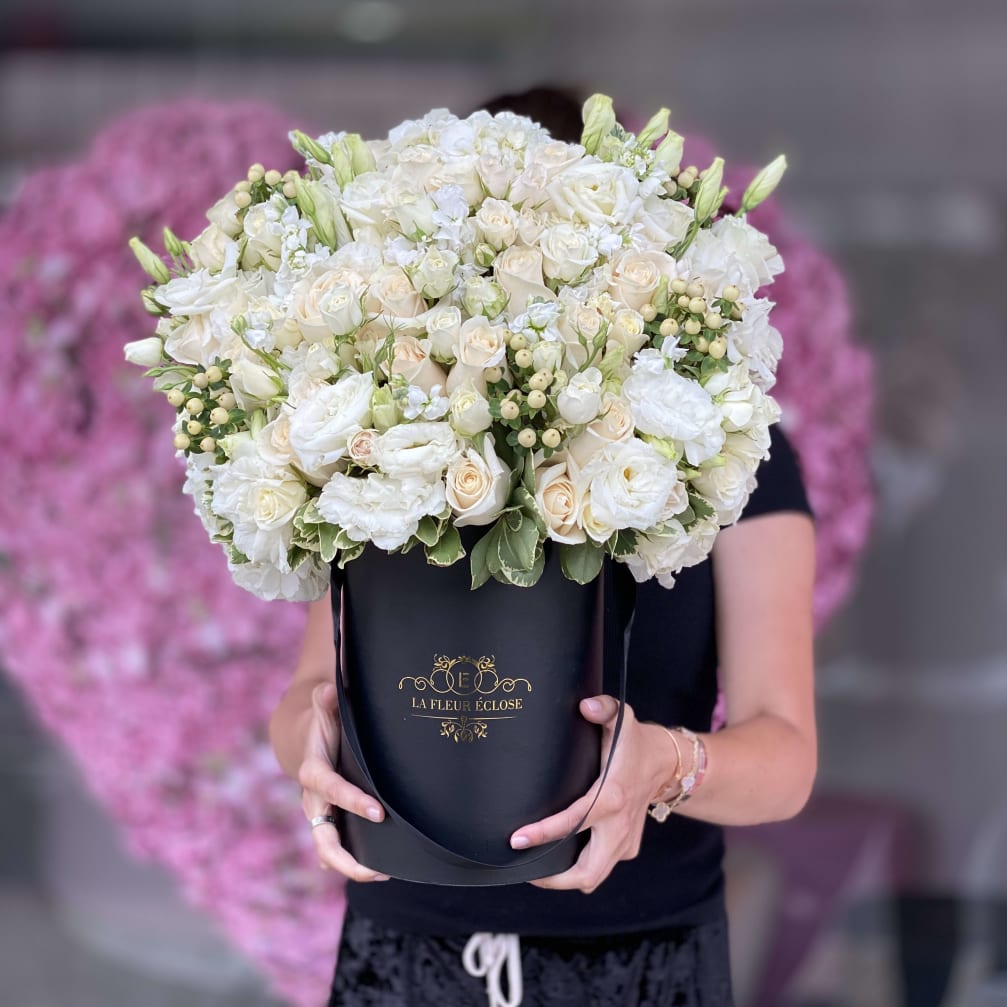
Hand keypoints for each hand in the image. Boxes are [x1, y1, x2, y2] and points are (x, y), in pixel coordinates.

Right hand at [297, 682, 390, 881]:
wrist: (304, 738)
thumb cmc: (321, 722)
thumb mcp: (322, 708)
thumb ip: (325, 701)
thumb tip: (328, 690)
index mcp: (314, 773)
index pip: (331, 791)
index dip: (352, 802)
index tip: (378, 812)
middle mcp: (313, 800)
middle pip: (323, 838)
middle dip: (346, 858)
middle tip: (378, 868)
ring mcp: (320, 815)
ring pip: (328, 850)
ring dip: (353, 867)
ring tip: (385, 873)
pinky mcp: (329, 820)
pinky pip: (334, 848)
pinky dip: (350, 862)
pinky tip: (377, 870)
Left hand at [508, 695, 672, 893]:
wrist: (665, 762)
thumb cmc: (635, 741)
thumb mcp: (622, 716)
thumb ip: (604, 707)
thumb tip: (585, 706)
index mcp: (611, 798)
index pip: (573, 824)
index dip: (543, 835)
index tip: (517, 839)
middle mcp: (619, 826)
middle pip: (586, 873)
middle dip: (553, 879)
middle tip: (524, 868)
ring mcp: (626, 841)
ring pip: (593, 877)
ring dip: (564, 878)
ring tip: (534, 867)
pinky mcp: (628, 847)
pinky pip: (601, 868)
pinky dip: (580, 869)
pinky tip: (560, 855)